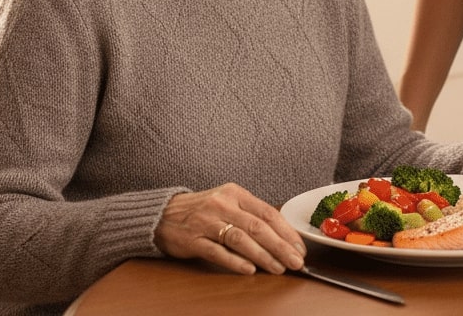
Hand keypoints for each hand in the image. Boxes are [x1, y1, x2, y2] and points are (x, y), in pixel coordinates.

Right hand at [154, 183, 305, 274]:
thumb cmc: (202, 210)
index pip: (267, 212)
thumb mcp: (227, 203)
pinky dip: (235, 262)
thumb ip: (250, 215)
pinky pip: (217, 251)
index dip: (286, 231)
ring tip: (278, 268)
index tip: (299, 247)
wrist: (163, 214)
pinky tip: (250, 270)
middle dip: (280, 246)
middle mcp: (222, 204)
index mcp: (235, 193)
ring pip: (241, 239)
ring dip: (263, 256)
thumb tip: (281, 236)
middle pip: (257, 226)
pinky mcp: (193, 240)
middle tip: (296, 262)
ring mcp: (207, 222)